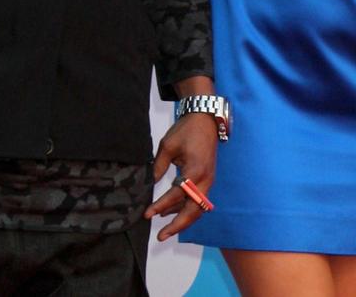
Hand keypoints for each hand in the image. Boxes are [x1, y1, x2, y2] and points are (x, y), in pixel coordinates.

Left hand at [144, 113, 217, 241]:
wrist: (205, 119)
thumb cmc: (186, 130)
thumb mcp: (168, 146)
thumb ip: (158, 167)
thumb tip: (149, 184)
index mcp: (195, 170)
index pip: (177, 194)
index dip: (161, 205)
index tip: (147, 214)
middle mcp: (205, 179)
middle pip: (193, 210)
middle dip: (178, 225)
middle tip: (161, 236)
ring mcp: (208, 180)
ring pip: (197, 207)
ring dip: (181, 219)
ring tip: (164, 229)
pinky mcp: (207, 179)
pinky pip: (197, 199)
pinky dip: (185, 208)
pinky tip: (170, 212)